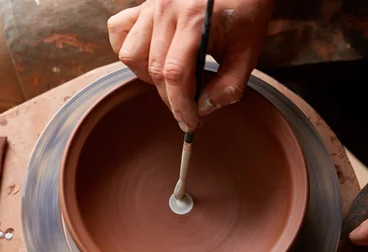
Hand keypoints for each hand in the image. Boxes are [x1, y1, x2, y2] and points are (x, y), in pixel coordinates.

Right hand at [107, 0, 274, 131]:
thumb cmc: (247, 10)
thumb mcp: (249, 50)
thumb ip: (229, 86)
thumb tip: (202, 110)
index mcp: (194, 19)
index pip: (175, 74)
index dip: (180, 106)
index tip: (190, 124)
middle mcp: (166, 9)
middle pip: (154, 70)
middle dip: (170, 98)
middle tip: (188, 109)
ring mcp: (152, 5)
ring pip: (130, 55)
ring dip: (147, 76)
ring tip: (171, 80)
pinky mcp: (145, 4)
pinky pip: (119, 30)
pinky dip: (128, 49)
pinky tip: (149, 57)